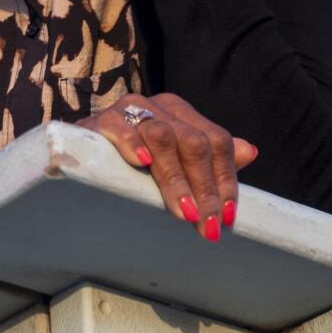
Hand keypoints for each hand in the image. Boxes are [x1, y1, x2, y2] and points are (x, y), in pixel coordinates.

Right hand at [82, 92, 253, 240]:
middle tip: (207, 226)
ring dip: (175, 179)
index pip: (217, 141)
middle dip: (204, 188)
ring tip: (184, 212)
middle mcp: (161, 105)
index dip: (225, 179)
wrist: (80, 148)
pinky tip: (142, 164)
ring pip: (163, 138)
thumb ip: (210, 156)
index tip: (228, 217)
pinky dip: (133, 144)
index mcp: (183, 113)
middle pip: (194, 143)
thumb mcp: (175, 157)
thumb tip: (251, 152)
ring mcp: (131, 109)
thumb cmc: (133, 158)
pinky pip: (121, 127)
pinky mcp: (102, 119)